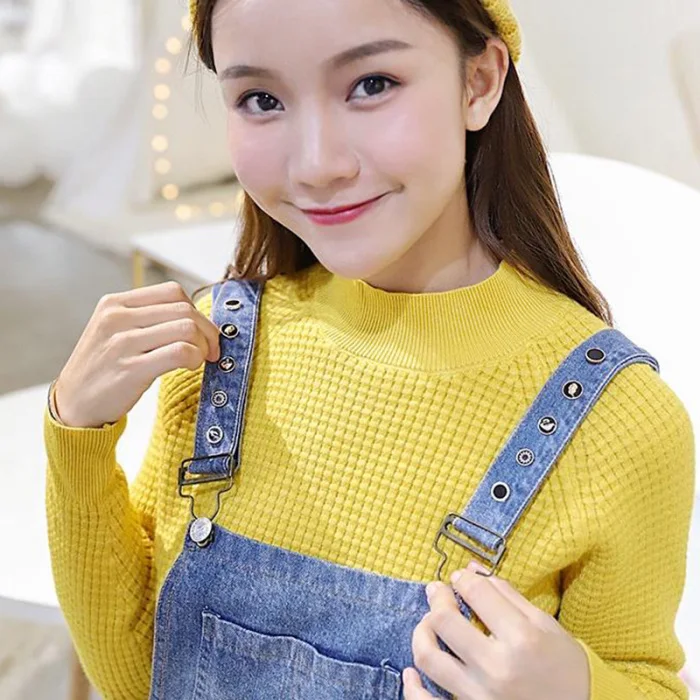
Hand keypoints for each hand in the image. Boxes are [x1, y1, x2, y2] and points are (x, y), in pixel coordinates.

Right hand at [54, 281, 220, 427]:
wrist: (73, 405)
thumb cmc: (103, 369)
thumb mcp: (114, 331)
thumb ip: (147, 318)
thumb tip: (195, 319)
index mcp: (114, 303)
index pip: (172, 291)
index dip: (196, 311)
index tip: (202, 331)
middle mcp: (117, 318)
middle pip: (184, 310)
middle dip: (208, 331)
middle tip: (211, 350)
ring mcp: (122, 343)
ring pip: (186, 329)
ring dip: (204, 345)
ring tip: (200, 359)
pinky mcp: (131, 369)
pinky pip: (180, 352)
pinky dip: (195, 358)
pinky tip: (191, 367)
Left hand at [405, 560, 589, 699]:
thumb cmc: (564, 666)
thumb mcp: (545, 624)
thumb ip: (507, 595)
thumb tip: (472, 571)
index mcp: (522, 639)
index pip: (477, 594)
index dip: (463, 579)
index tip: (460, 579)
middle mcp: (498, 668)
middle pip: (445, 622)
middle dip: (437, 599)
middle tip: (437, 592)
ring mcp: (481, 697)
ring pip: (429, 657)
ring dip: (421, 633)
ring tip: (428, 623)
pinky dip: (413, 688)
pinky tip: (411, 672)